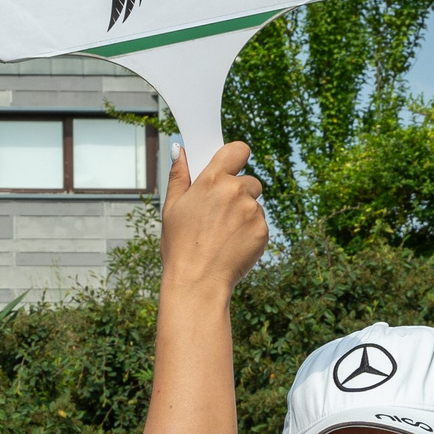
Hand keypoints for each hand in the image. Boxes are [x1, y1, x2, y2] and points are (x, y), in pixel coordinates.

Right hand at [159, 140, 267, 294]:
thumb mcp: (171, 208)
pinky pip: (260, 224)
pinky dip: (250, 233)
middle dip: (239, 193)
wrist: (198, 282)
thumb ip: (179, 176)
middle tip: (220, 215)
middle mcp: (235, 191)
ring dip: (244, 215)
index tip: (232, 166)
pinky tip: (232, 246)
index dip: (236, 157)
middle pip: (249, 181)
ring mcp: (252, 211)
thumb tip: (180, 151)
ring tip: (223, 235)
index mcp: (212, 180)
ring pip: (254, 205)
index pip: (237, 150)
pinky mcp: (263, 231)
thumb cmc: (180, 247)